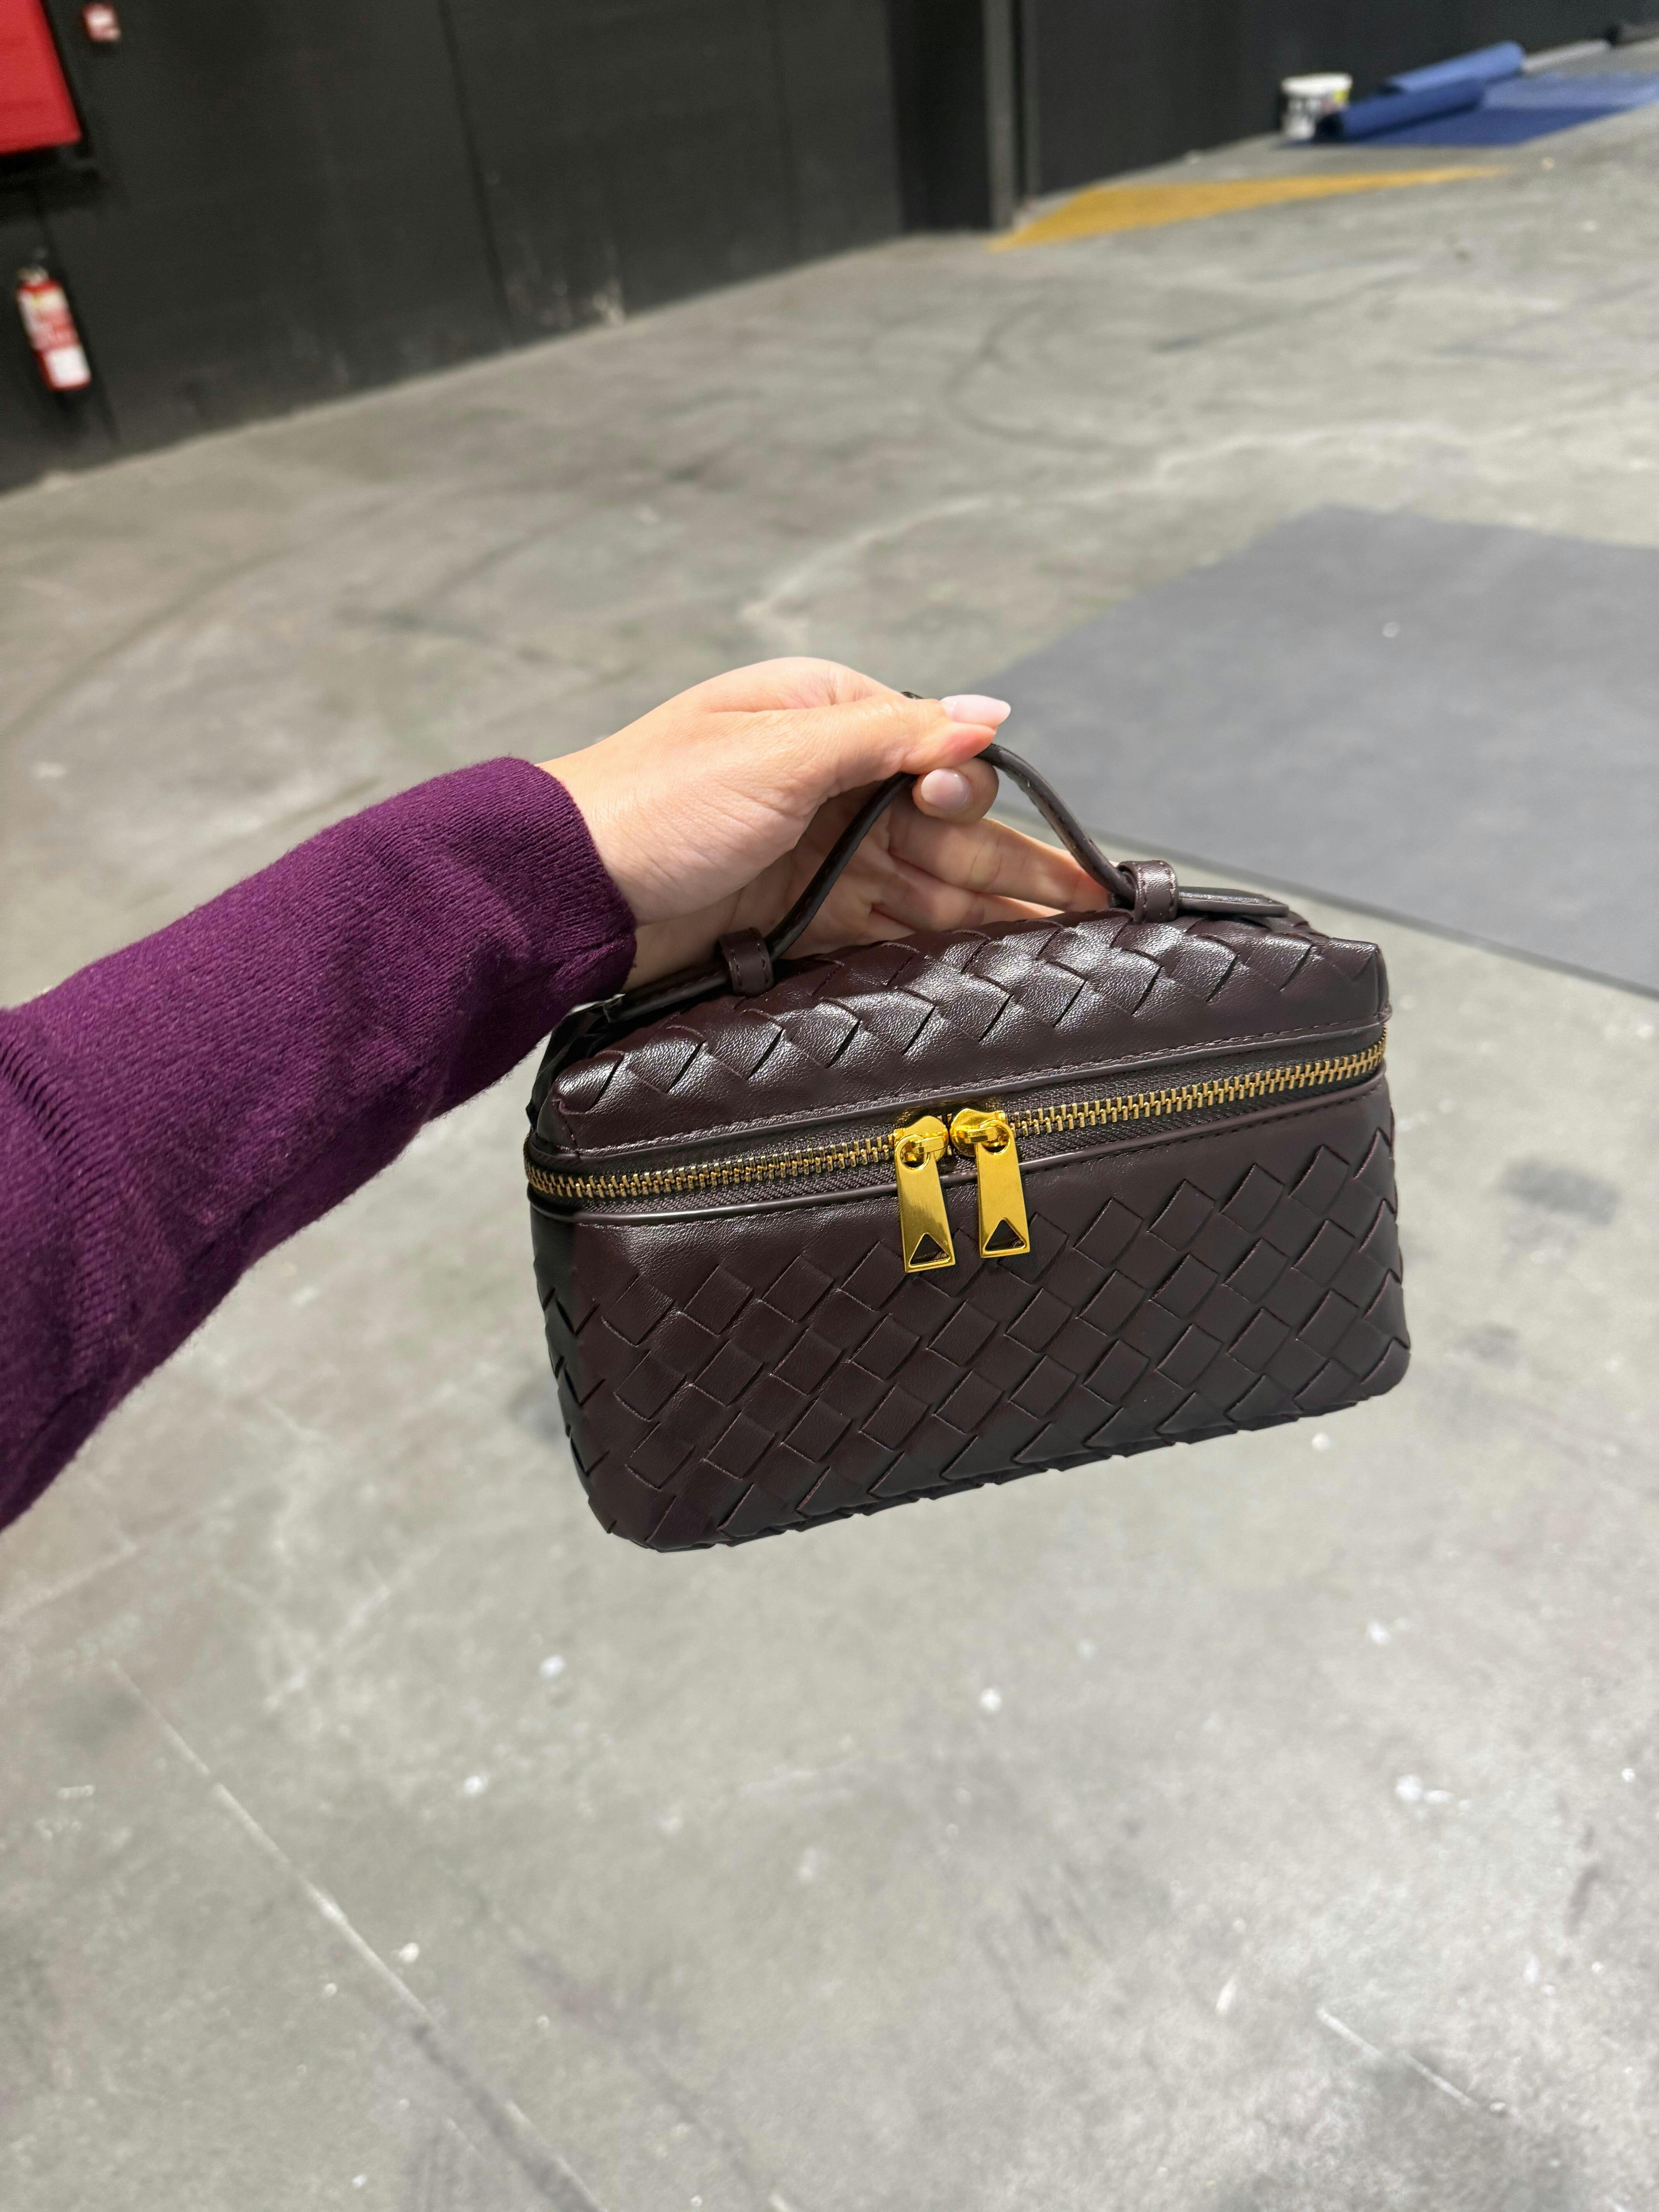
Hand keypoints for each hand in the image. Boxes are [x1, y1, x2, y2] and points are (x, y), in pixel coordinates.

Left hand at [544, 658, 1110, 983]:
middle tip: (1093, 912)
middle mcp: (829, 783)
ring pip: (924, 887)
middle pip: (944, 832)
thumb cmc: (651, 804)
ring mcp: (815, 855)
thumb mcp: (778, 754)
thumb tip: (989, 717)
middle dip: (1015, 871)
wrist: (563, 892)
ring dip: (987, 916)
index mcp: (825, 718)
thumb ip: (891, 738)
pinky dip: (930, 948)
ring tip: (1063, 949)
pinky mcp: (797, 918)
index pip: (937, 759)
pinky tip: (982, 967)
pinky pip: (882, 932)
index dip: (982, 800)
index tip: (1004, 834)